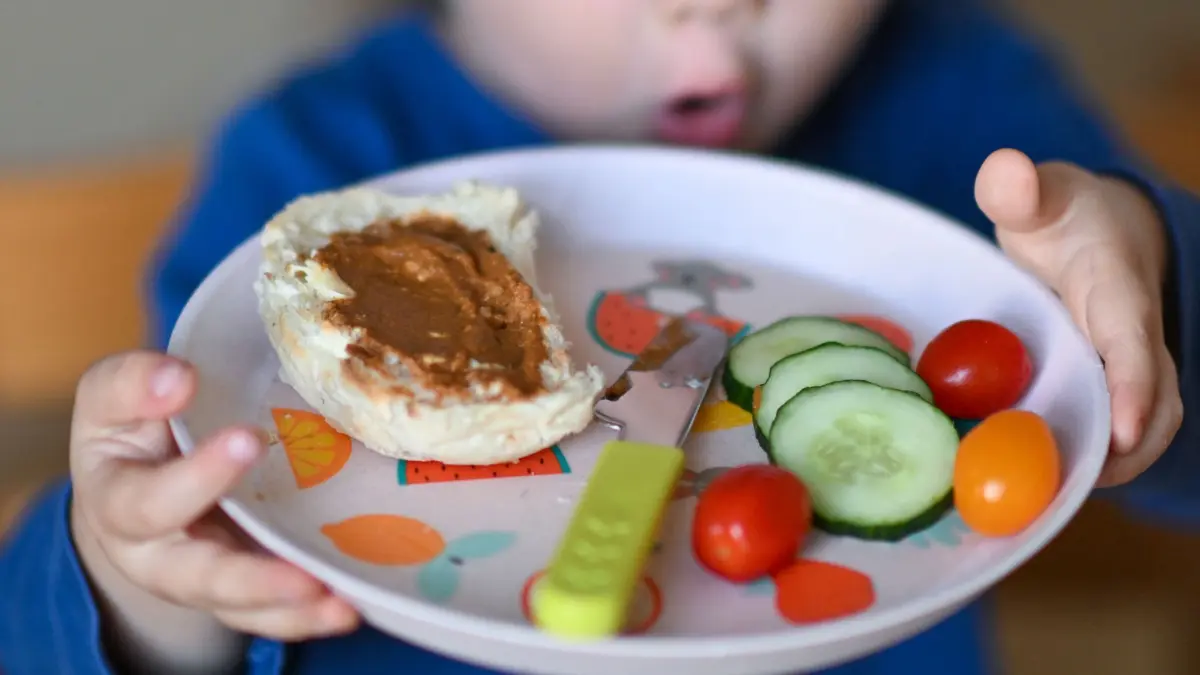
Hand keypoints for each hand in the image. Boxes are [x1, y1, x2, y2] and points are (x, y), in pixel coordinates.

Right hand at [70, 352, 358, 669]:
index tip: (249, 439)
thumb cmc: (133, 427)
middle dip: (252, 577)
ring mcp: (202, 579)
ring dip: (293, 609)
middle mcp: (157, 556)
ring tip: (342, 605)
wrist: (137, 475)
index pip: (150, 501)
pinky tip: (351, 606)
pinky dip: (311, 614)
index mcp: (118, 503)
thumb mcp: (114, 395)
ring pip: (242, 607)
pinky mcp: (242, 589)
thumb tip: (179, 379)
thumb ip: (135, 383)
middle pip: (199, 578)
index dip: (198, 476)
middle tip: (304, 573)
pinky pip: (273, 613)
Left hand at [975, 149, 1182, 486]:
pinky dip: (1093, 457)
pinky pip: (1117, 428)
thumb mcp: (1043, 197)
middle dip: (1123, 452)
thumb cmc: (1064, 217)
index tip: (1124, 434)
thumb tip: (1004, 170)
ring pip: (1144, 427)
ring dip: (1109, 464)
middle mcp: (1138, 339)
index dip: (1133, 390)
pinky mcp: (1114, 387)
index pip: (1134, 346)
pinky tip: (1043, 480)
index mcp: (1120, 294)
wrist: (1102, 231)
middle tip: (1062, 490)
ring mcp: (1130, 368)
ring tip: (1048, 497)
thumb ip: (1020, 188)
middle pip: (1154, 405)